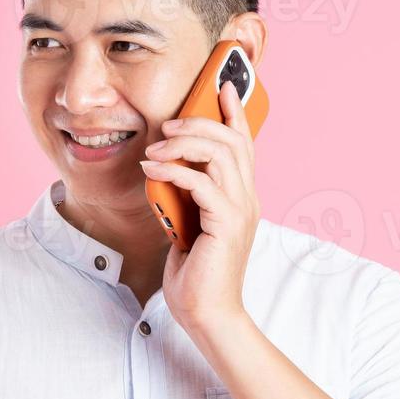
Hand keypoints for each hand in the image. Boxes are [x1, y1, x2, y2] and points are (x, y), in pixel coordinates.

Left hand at [139, 78, 259, 332]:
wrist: (206, 313)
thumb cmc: (196, 274)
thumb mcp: (188, 224)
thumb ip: (187, 197)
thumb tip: (166, 170)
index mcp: (241, 197)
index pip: (244, 144)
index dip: (235, 112)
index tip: (222, 85)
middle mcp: (247, 198)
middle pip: (233, 140)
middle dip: (200, 122)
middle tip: (168, 124)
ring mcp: (240, 210)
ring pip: (221, 154)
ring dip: (184, 143)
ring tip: (156, 148)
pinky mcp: (226, 223)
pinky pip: (201, 182)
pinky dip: (174, 170)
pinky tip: (152, 169)